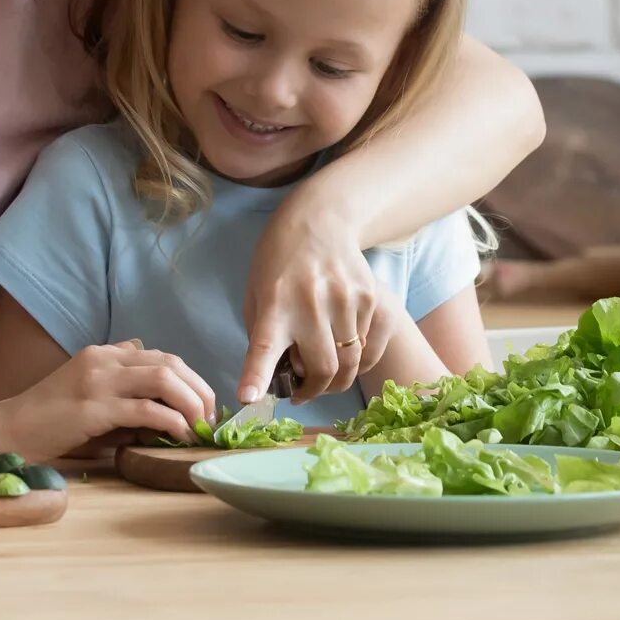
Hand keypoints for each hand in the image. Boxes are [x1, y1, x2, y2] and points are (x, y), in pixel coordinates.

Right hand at [0, 341, 217, 460]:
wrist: (6, 430)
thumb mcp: (86, 391)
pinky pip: (147, 409)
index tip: (203, 404)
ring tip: (200, 426)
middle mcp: (103, 360)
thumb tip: (160, 391)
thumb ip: (119, 384)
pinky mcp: (94, 408)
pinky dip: (171, 421)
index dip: (189, 378)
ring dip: (191, 403)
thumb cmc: (47, 419)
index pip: (160, 356)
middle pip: (170, 363)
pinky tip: (179, 435)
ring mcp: (98, 381)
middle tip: (211, 417)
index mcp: (102, 353)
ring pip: (164, 379)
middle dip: (199, 389)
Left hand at [241, 189, 382, 404]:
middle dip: (314, 392)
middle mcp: (311, 303)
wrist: (320, 220)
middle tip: (302, 393)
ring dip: (336, 377)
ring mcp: (345, 300)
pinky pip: (367, 346)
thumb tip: (275, 378)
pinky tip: (340, 342)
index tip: (249, 398)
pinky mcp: (369, 297)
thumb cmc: (279, 262)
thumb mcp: (257, 294)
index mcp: (275, 305)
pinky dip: (354, 355)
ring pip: (351, 363)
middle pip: (323, 370)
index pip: (264, 347)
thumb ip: (264, 335)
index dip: (256, 376)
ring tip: (322, 371)